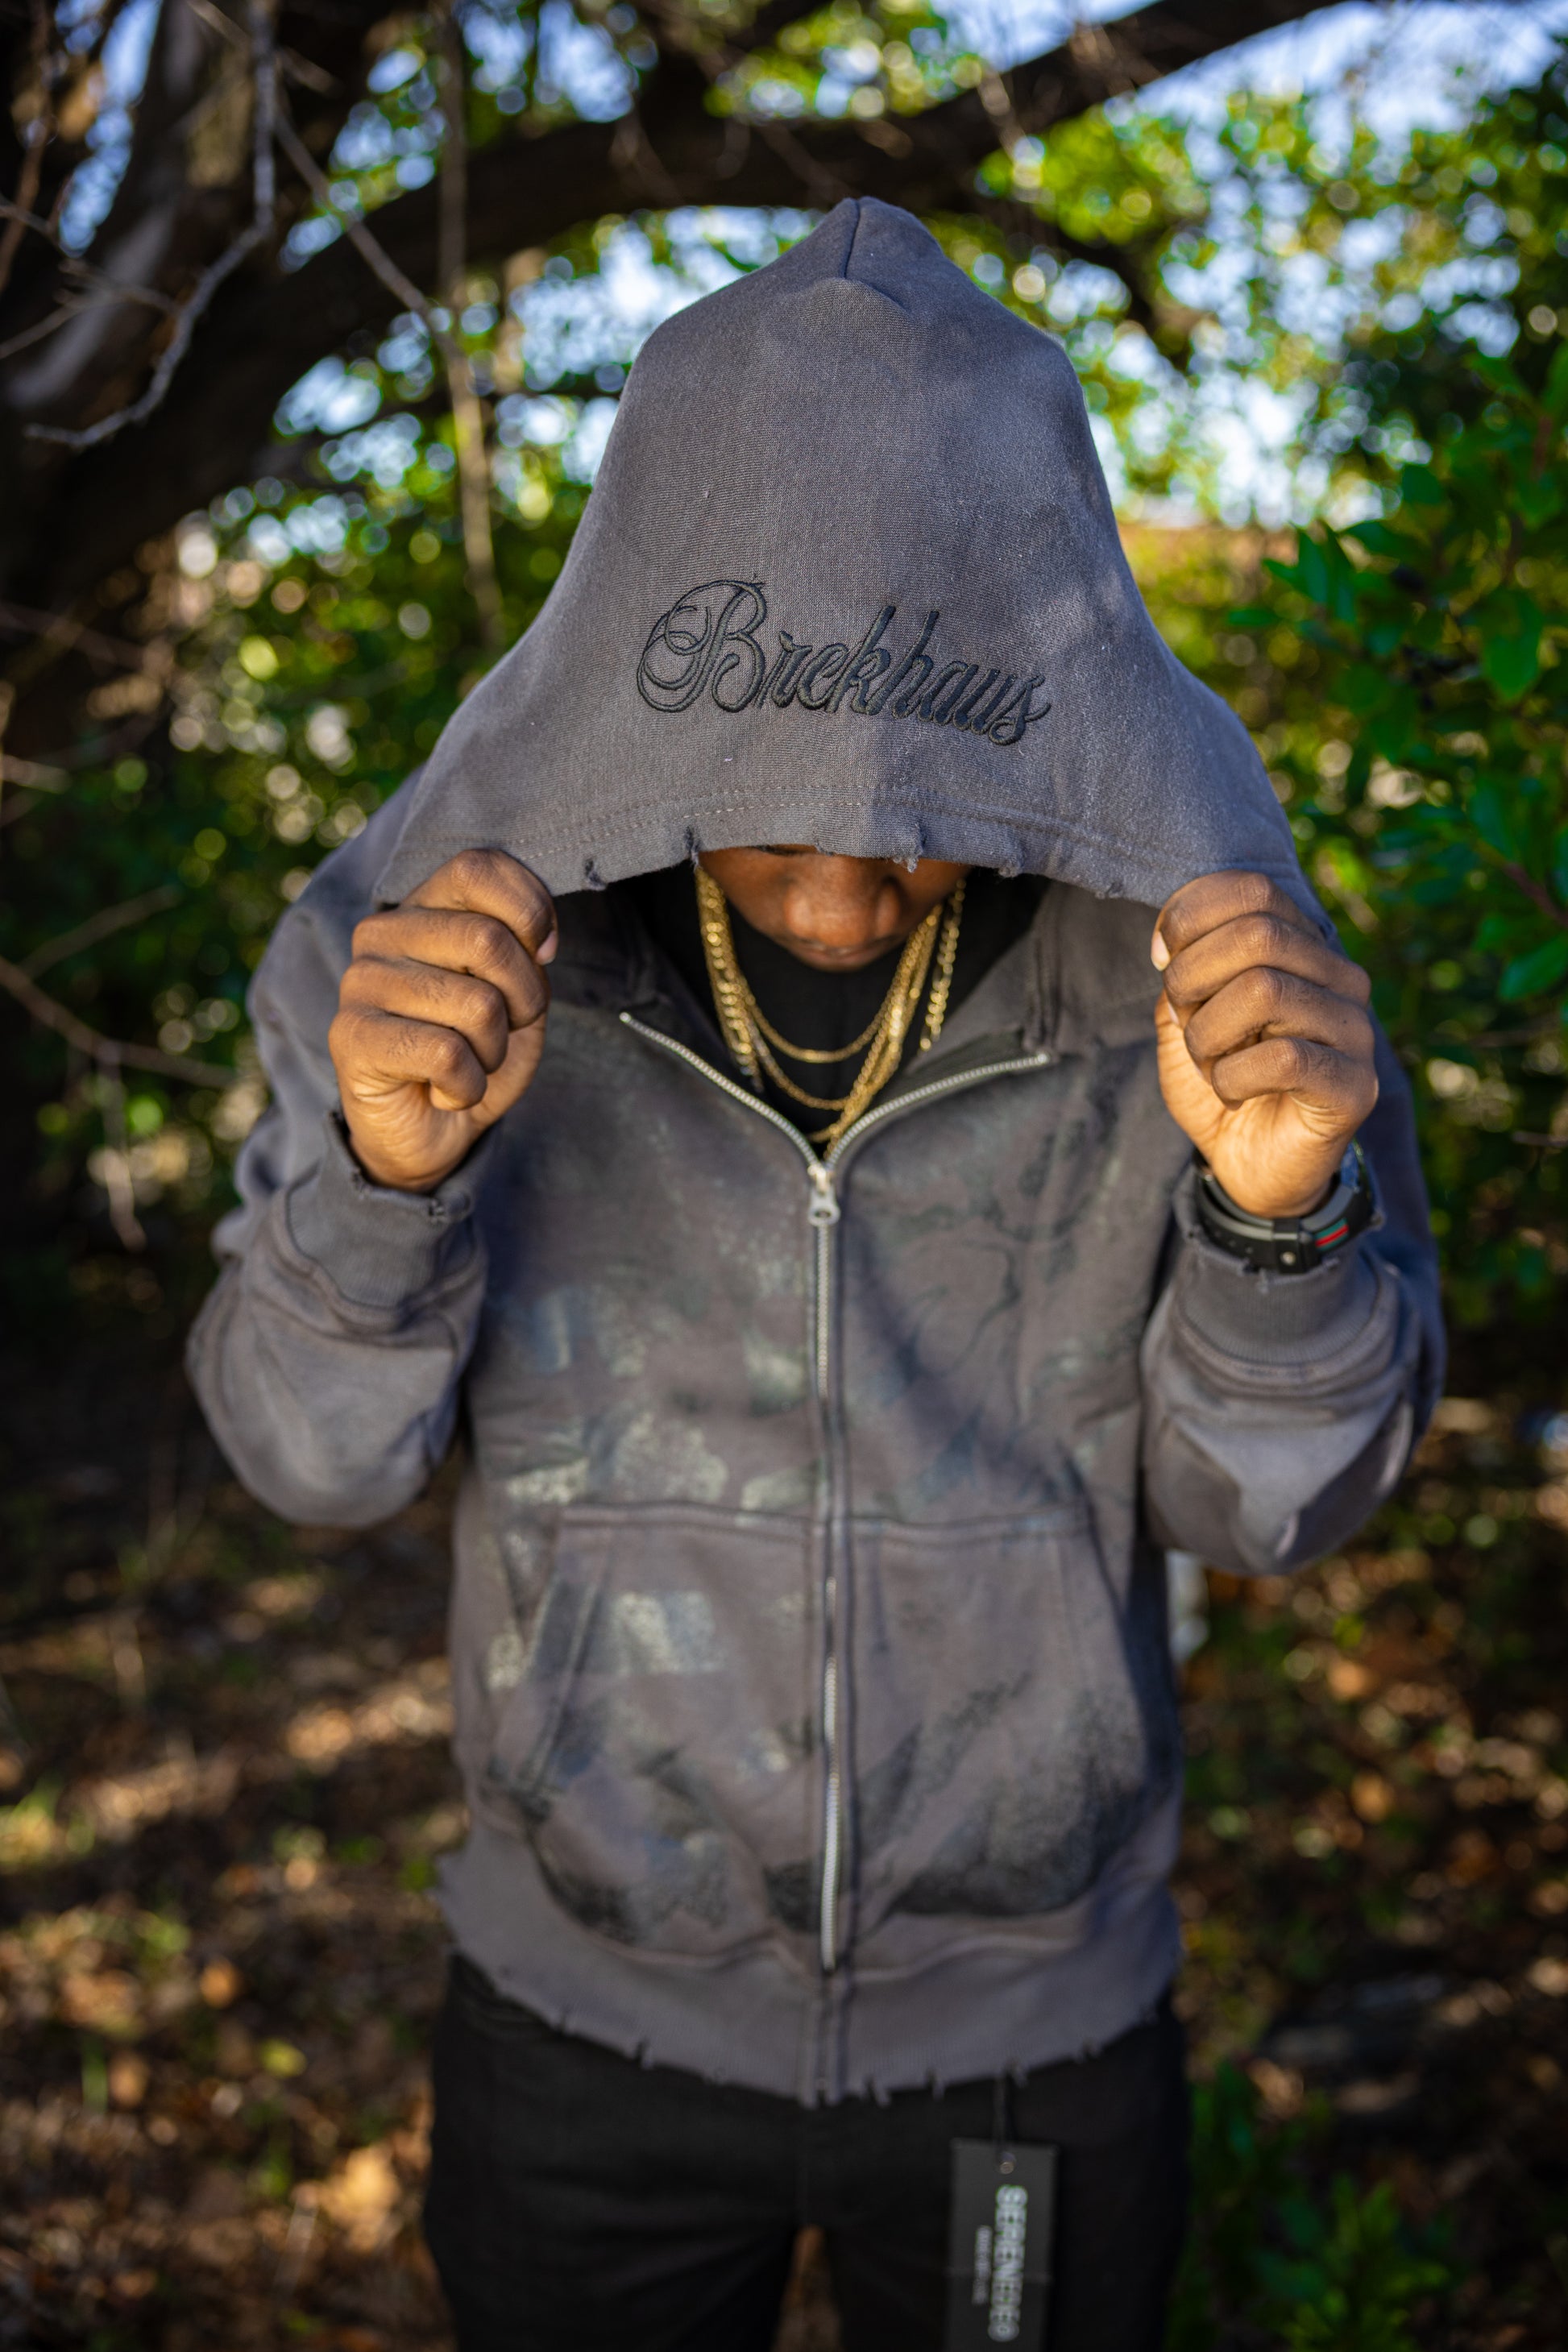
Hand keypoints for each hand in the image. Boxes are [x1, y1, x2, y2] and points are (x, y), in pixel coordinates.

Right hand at [329, 849, 555, 1192]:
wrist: (430, 1134)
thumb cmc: (472, 1053)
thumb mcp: (516, 993)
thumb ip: (525, 949)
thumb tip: (540, 940)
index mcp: (424, 907)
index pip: (479, 867)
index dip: (530, 912)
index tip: (542, 956)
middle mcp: (383, 933)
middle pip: (489, 940)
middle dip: (524, 1000)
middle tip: (503, 1031)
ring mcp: (361, 981)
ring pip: (477, 1005)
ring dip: (493, 1052)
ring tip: (467, 1063)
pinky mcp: (350, 1035)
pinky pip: (447, 1054)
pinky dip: (467, 1086)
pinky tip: (444, 1090)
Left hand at [1152, 871, 1376, 1218]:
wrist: (1250, 1165)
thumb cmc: (1222, 1082)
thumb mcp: (1186, 1018)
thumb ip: (1182, 970)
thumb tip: (1170, 941)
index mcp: (1302, 948)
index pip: (1252, 889)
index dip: (1190, 916)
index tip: (1164, 959)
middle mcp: (1340, 977)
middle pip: (1257, 935)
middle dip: (1193, 979)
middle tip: (1187, 1023)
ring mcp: (1355, 1030)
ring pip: (1265, 991)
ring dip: (1210, 1036)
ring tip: (1213, 1065)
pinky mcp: (1354, 1085)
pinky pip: (1282, 1058)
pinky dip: (1234, 1078)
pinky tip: (1236, 1094)